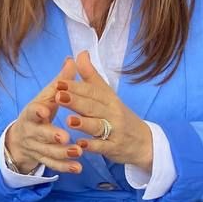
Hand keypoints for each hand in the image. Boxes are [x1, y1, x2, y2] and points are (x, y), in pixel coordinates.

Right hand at [5, 57, 83, 173]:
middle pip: (39, 134)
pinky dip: (65, 167)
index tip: (46, 110)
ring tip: (78, 152)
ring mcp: (35, 146)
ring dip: (62, 153)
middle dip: (51, 135)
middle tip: (65, 137)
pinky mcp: (41, 159)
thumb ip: (60, 82)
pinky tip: (78, 168)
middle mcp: (31, 130)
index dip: (38, 111)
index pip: (32, 111)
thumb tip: (72, 60)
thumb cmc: (38, 113)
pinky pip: (53, 165)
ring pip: (47, 152)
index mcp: (31, 113)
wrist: (20, 139)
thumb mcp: (46, 97)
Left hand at [59, 51, 153, 171]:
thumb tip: (80, 54)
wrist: (144, 141)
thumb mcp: (107, 95)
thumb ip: (91, 76)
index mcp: (108, 98)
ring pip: (98, 126)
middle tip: (59, 96)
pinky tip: (80, 144)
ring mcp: (114, 131)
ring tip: (69, 120)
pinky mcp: (114, 147)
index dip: (76, 86)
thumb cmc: (118, 115)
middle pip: (92, 106)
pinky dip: (92, 145)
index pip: (92, 90)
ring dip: (84, 123)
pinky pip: (103, 147)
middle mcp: (112, 112)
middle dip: (75, 101)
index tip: (59, 82)